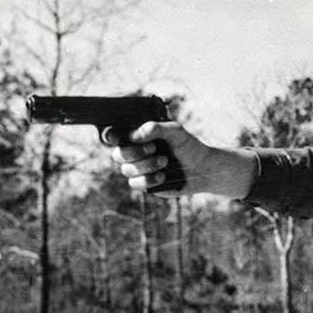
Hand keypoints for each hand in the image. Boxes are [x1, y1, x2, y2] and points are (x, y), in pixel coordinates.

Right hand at [110, 121, 256, 197]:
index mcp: (139, 136)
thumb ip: (155, 128)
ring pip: (126, 170)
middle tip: (154, 148)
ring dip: (145, 165)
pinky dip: (148, 179)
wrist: (202, 168)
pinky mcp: (145, 184)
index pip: (115, 135)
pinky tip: (162, 176)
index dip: (110, 136)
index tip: (116, 137)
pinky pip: (135, 184)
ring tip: (164, 161)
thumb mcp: (175, 131)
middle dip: (135, 152)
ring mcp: (139, 169)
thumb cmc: (188, 146)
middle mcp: (135, 152)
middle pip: (118, 154)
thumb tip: (134, 135)